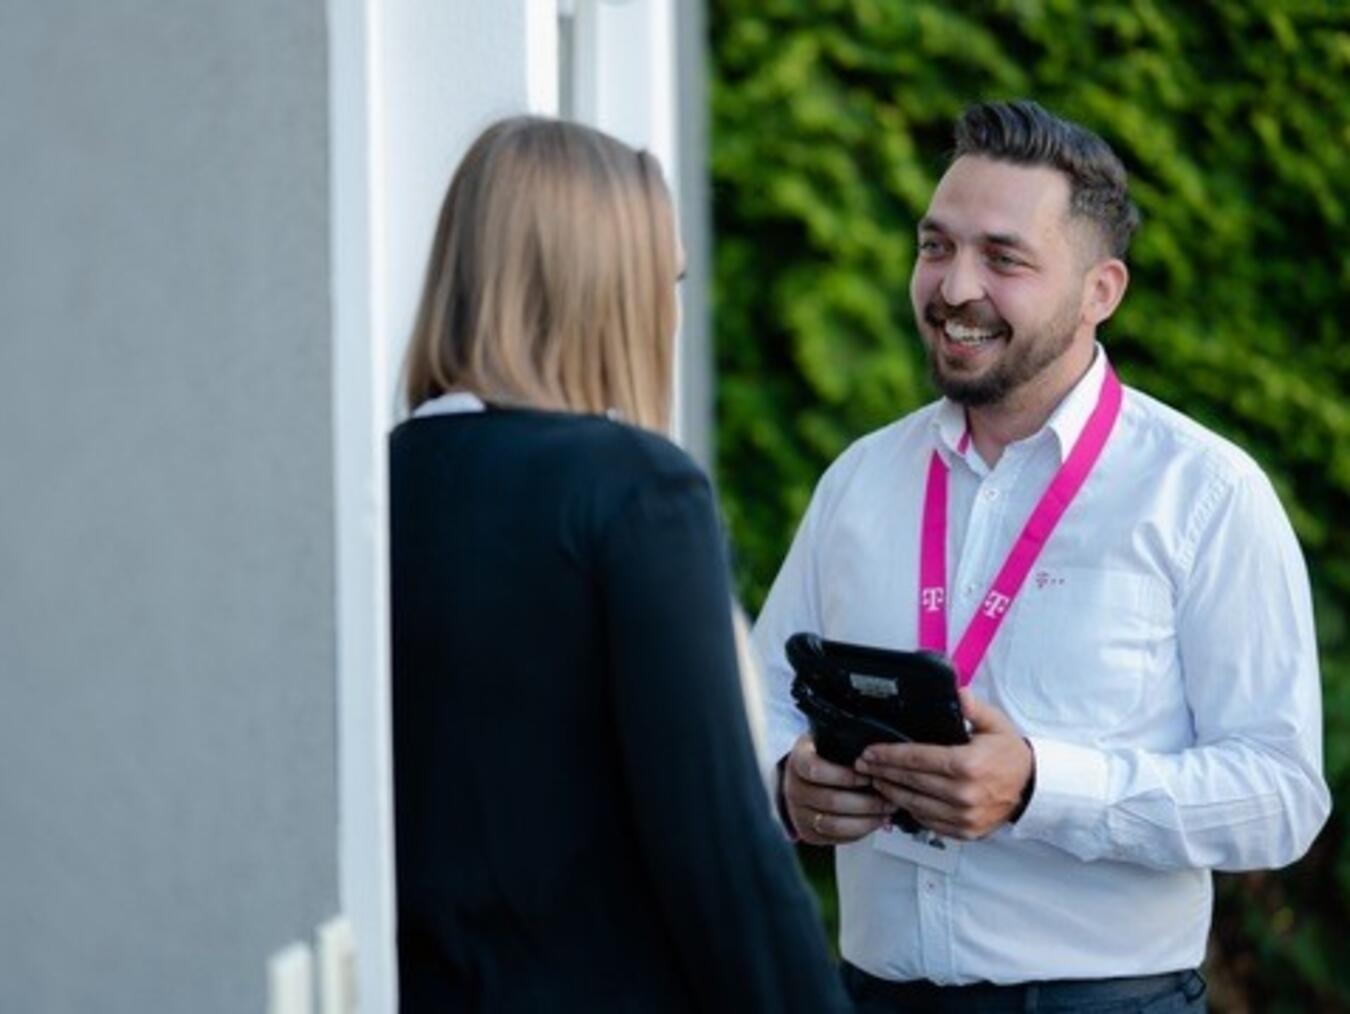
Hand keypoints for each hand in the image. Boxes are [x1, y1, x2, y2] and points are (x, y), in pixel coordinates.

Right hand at [782, 734, 891, 845]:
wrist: (806, 777)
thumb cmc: (826, 757)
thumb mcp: (832, 742)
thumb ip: (850, 747)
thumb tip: (879, 760)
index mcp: (798, 760)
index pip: (815, 769)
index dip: (845, 775)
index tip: (867, 774)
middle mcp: (793, 788)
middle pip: (830, 801)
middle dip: (866, 802)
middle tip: (888, 798)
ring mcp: (797, 813)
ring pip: (833, 824)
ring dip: (865, 821)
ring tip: (884, 813)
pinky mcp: (807, 832)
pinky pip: (835, 838)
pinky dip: (858, 833)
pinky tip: (873, 823)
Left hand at [855, 690, 1032, 840]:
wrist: (1031, 787)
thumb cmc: (1009, 755)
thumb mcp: (994, 723)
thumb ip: (972, 707)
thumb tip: (956, 691)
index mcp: (968, 765)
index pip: (917, 759)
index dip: (889, 755)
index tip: (870, 751)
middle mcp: (964, 794)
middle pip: (911, 782)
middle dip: (883, 771)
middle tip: (863, 764)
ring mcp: (964, 816)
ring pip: (915, 805)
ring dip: (891, 792)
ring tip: (876, 780)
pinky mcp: (965, 831)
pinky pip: (928, 822)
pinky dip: (911, 810)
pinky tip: (900, 798)